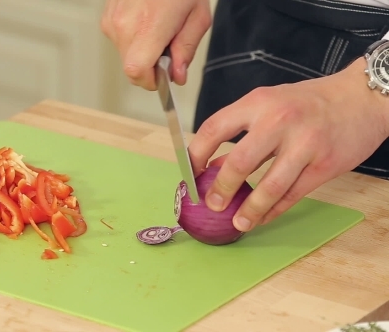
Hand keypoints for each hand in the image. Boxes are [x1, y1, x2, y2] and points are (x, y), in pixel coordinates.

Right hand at [100, 0, 211, 89]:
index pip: (136, 72)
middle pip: (131, 67)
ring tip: (157, 27)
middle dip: (150, 65)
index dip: (150, 81)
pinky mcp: (107, 18)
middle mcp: (125, 25)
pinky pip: (119, 40)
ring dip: (142, 51)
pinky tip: (146, 20)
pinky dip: (134, 38)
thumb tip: (177, 75)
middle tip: (167, 45)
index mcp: (149, 26)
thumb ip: (187, 50)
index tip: (161, 78)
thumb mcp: (197, 17)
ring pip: (125, 55)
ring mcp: (112, 21)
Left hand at [188, 58, 388, 231]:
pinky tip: (262, 218)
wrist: (362, 98)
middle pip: (240, 162)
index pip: (214, 129)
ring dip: (250, 210)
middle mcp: (279, 121)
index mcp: (258, 102)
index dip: (196, 155)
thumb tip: (211, 166)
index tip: (190, 174)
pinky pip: (293, 195)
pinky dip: (274, 210)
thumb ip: (240, 132)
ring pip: (269, 186)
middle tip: (212, 204)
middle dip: (221, 189)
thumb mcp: (269, 104)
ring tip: (238, 223)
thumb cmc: (309, 102)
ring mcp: (304, 144)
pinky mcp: (324, 165)